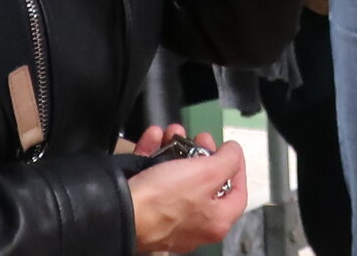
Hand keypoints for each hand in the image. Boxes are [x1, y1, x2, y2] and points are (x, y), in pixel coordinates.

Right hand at [125, 129, 244, 252]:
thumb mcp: (208, 172)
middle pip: (206, 182)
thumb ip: (228, 160)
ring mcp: (168, 217)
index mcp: (216, 221)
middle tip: (198, 136)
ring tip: (172, 131)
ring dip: (175, 149)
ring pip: (177, 177)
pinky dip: (154, 155)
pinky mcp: (145, 208)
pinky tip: (152, 137)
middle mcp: (194, 224)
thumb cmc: (166, 197)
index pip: (238, 192)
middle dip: (201, 152)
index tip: (229, 148)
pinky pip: (154, 179)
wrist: (119, 211)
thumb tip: (234, 153)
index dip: (237, 166)